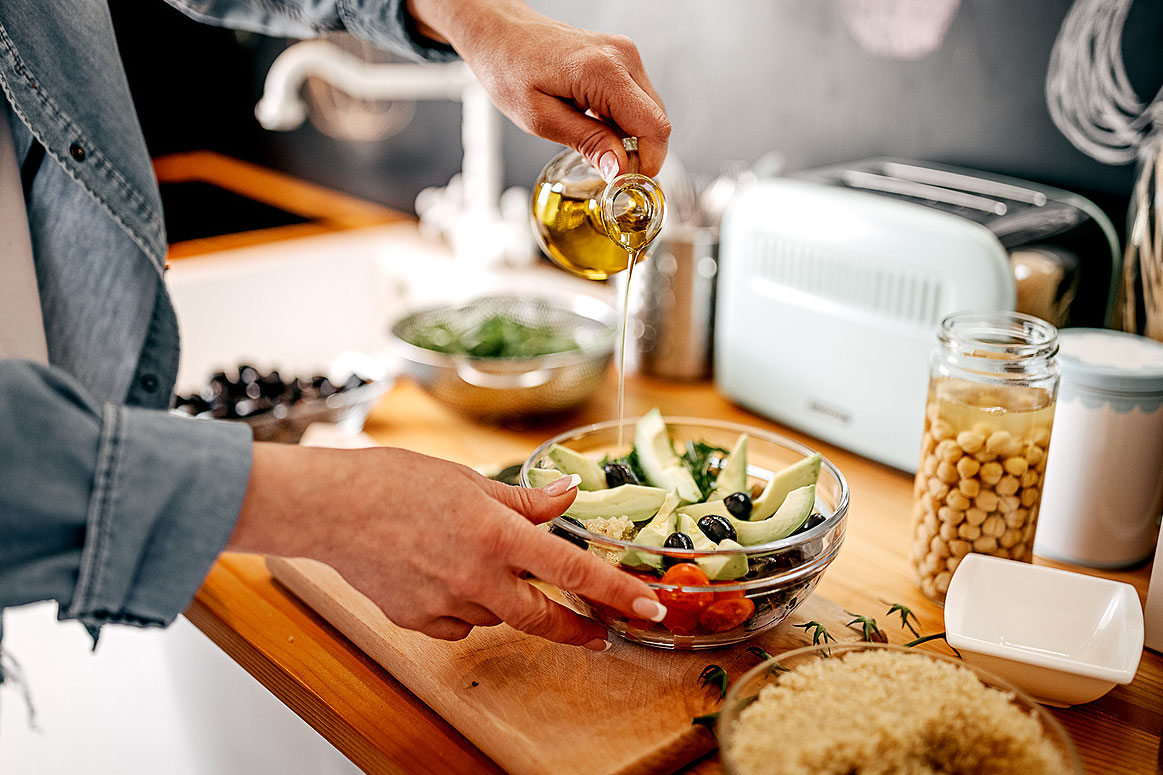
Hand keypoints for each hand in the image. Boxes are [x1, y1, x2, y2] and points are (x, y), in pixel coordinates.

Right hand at [230, 444, 666, 648]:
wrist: (330, 508)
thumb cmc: (396, 481)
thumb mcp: (469, 480)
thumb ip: (524, 499)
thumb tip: (567, 497)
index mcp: (497, 533)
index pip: (573, 570)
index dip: (617, 592)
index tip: (650, 609)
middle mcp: (478, 576)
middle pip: (543, 618)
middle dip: (576, 629)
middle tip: (597, 632)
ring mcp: (447, 603)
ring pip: (496, 615)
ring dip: (503, 599)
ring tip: (471, 561)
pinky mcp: (418, 620)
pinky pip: (458, 624)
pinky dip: (462, 608)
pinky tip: (441, 577)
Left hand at [407, 0, 670, 178]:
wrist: (500, 32)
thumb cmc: (510, 68)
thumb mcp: (540, 118)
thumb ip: (586, 142)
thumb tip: (619, 168)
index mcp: (603, 72)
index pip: (653, 127)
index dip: (647, 162)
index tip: (626, 183)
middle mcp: (622, 57)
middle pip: (657, 121)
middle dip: (639, 153)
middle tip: (607, 170)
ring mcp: (624, 54)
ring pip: (649, 112)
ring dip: (630, 138)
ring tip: (594, 144)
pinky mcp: (620, 57)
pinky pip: (636, 99)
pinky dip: (623, 121)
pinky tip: (595, 125)